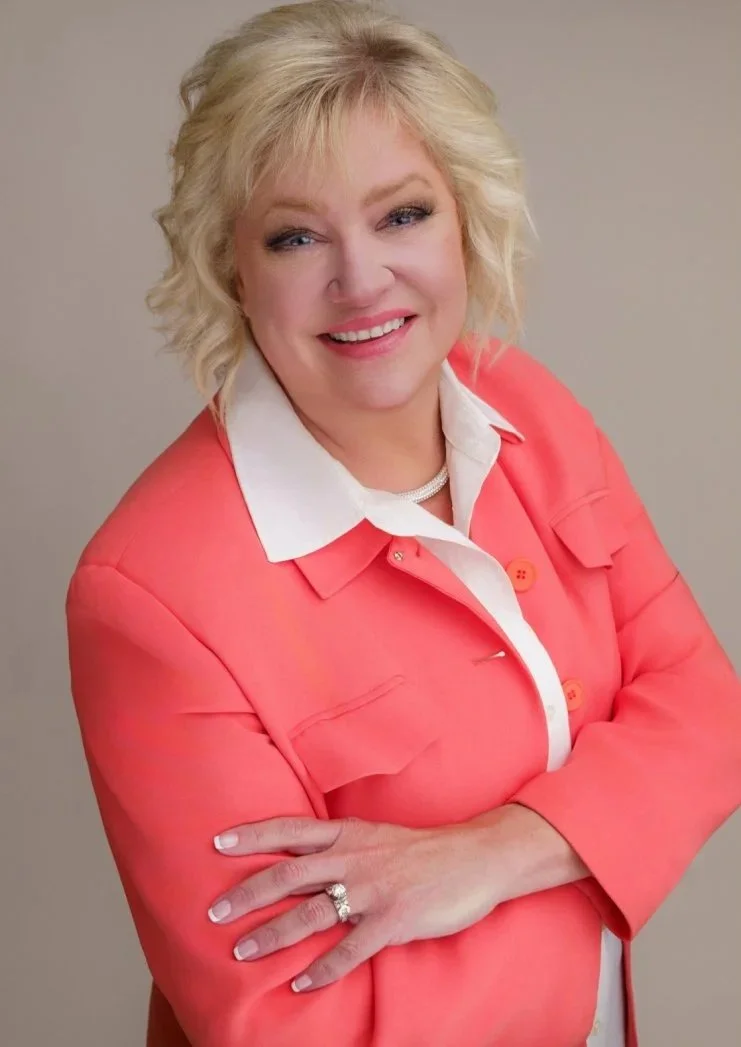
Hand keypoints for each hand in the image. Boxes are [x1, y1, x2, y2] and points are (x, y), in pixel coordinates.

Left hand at [207, 815, 508, 991]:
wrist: (475, 856)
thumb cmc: (422, 849)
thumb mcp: (376, 836)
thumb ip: (340, 847)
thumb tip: (298, 860)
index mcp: (349, 834)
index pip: (290, 829)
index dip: (254, 835)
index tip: (218, 842)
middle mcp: (355, 858)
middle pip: (289, 874)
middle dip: (248, 893)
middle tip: (214, 913)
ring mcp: (373, 889)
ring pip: (312, 913)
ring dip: (274, 935)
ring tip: (243, 952)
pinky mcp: (394, 920)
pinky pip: (351, 950)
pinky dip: (323, 970)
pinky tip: (302, 985)